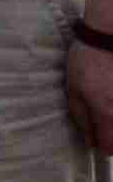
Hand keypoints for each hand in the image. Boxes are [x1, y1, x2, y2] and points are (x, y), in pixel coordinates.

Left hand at [65, 24, 112, 154]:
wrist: (110, 33)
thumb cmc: (89, 59)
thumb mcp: (73, 89)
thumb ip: (81, 118)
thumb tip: (89, 139)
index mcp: (107, 113)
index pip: (110, 148)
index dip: (103, 147)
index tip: (98, 139)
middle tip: (105, 118)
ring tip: (109, 99)